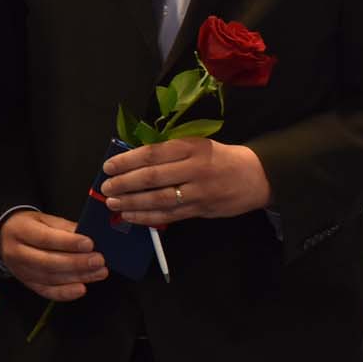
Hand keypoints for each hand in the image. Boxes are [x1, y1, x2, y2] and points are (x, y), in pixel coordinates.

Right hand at [0, 210, 104, 302]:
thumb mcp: (43, 218)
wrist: (4, 237)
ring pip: (50, 278)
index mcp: (20, 231)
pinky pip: (47, 292)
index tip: (89, 244)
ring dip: (77, 277)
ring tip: (98, 272)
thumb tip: (89, 235)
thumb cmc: (29, 226)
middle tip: (99, 260)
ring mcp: (21, 271)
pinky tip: (82, 289)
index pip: (45, 238)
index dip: (68, 243)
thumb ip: (64, 227)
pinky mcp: (27, 283)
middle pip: (48, 261)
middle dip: (76, 262)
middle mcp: (17, 253)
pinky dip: (65, 293)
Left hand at [102, 138, 271, 224]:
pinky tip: (131, 216)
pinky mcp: (201, 210)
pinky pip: (169, 216)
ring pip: (159, 199)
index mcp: (190, 147)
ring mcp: (198, 192)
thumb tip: (132, 160)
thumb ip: (169, 152)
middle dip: (125, 183)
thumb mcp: (196, 145)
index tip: (108, 166)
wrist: (256, 176)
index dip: (127, 161)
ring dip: (132, 203)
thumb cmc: (219, 157)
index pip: (152, 154)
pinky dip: (147, 217)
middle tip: (106, 187)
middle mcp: (193, 169)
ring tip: (113, 203)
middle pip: (152, 178)